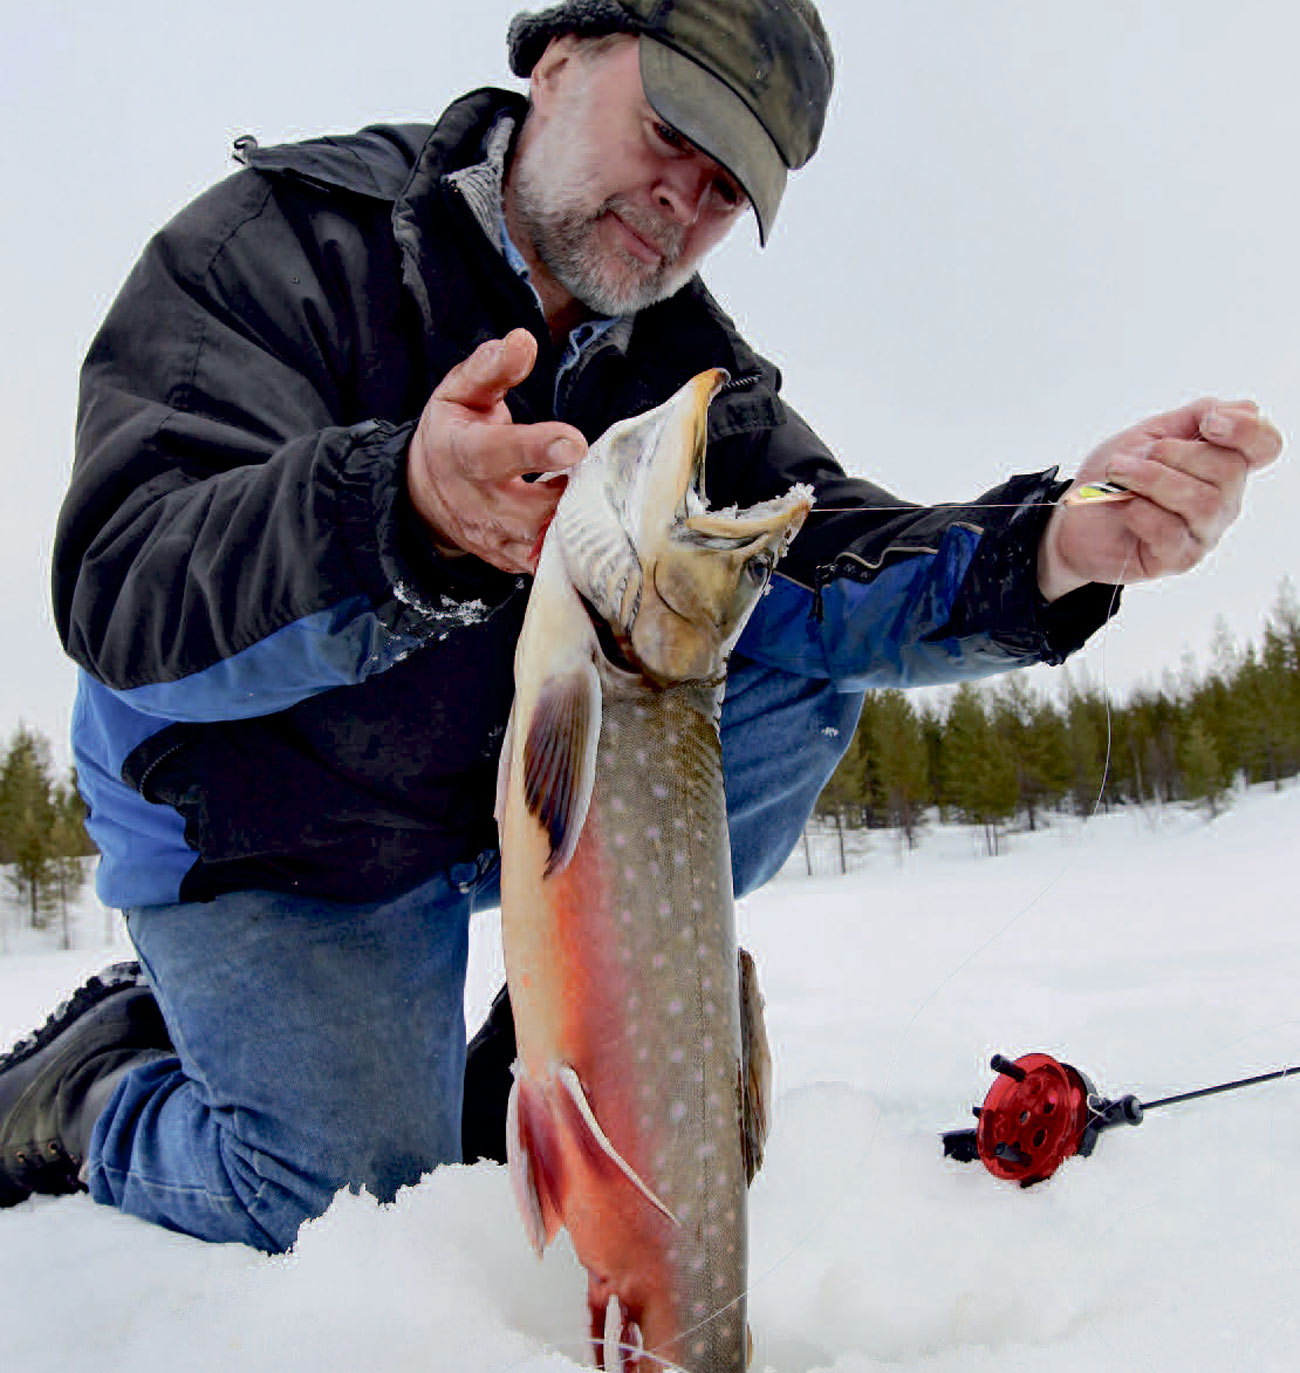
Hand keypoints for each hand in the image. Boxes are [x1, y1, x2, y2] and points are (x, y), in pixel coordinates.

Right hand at [407, 328, 587, 572]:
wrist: (423, 493)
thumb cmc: (452, 432)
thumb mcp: (460, 392)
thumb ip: (491, 368)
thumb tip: (523, 341)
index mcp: (462, 454)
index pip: (496, 454)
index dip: (536, 449)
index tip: (575, 441)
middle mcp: (476, 504)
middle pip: (529, 512)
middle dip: (570, 497)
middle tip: (600, 474)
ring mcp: (494, 539)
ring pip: (543, 545)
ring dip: (576, 524)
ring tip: (600, 496)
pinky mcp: (510, 561)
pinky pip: (549, 565)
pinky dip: (575, 549)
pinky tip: (596, 524)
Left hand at [1037, 397, 1283, 599]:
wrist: (1073, 519)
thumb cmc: (1114, 477)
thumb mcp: (1148, 435)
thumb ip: (1193, 417)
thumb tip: (1245, 408)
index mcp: (1222, 464)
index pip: (1265, 447)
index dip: (1248, 431)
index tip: (1209, 425)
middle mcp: (1224, 500)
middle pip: (1230, 470)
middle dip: (1173, 454)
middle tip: (1127, 458)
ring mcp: (1204, 532)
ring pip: (1203, 502)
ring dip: (1152, 480)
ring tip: (1117, 474)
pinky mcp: (1178, 559)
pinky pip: (1171, 531)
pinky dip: (1141, 512)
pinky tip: (1124, 507)